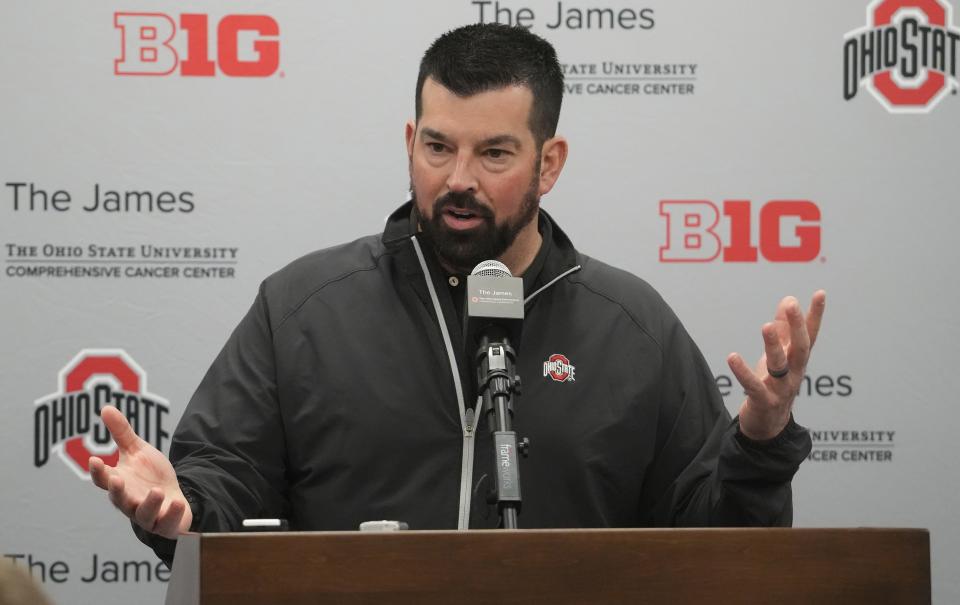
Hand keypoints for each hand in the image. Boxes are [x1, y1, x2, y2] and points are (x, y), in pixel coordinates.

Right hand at [89, 406, 191, 538]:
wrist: (174, 497)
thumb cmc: (150, 475)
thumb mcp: (138, 451)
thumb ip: (122, 433)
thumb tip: (105, 407)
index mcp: (120, 483)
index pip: (104, 480)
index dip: (98, 472)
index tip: (94, 460)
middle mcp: (129, 501)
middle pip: (119, 500)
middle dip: (117, 491)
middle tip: (116, 480)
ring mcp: (147, 515)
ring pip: (143, 514)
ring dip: (149, 504)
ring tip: (157, 491)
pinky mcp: (165, 524)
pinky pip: (167, 524)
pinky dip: (171, 515)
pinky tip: (177, 504)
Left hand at [727, 290, 825, 440]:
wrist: (768, 425)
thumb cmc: (774, 385)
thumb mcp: (779, 355)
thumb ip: (783, 329)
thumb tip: (789, 299)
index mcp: (798, 360)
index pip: (810, 335)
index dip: (815, 315)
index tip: (820, 293)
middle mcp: (794, 373)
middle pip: (800, 348)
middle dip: (797, 326)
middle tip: (792, 305)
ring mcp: (781, 389)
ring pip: (780, 366)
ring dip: (773, 345)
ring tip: (766, 326)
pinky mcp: (764, 402)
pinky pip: (754, 386)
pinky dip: (743, 372)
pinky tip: (732, 357)